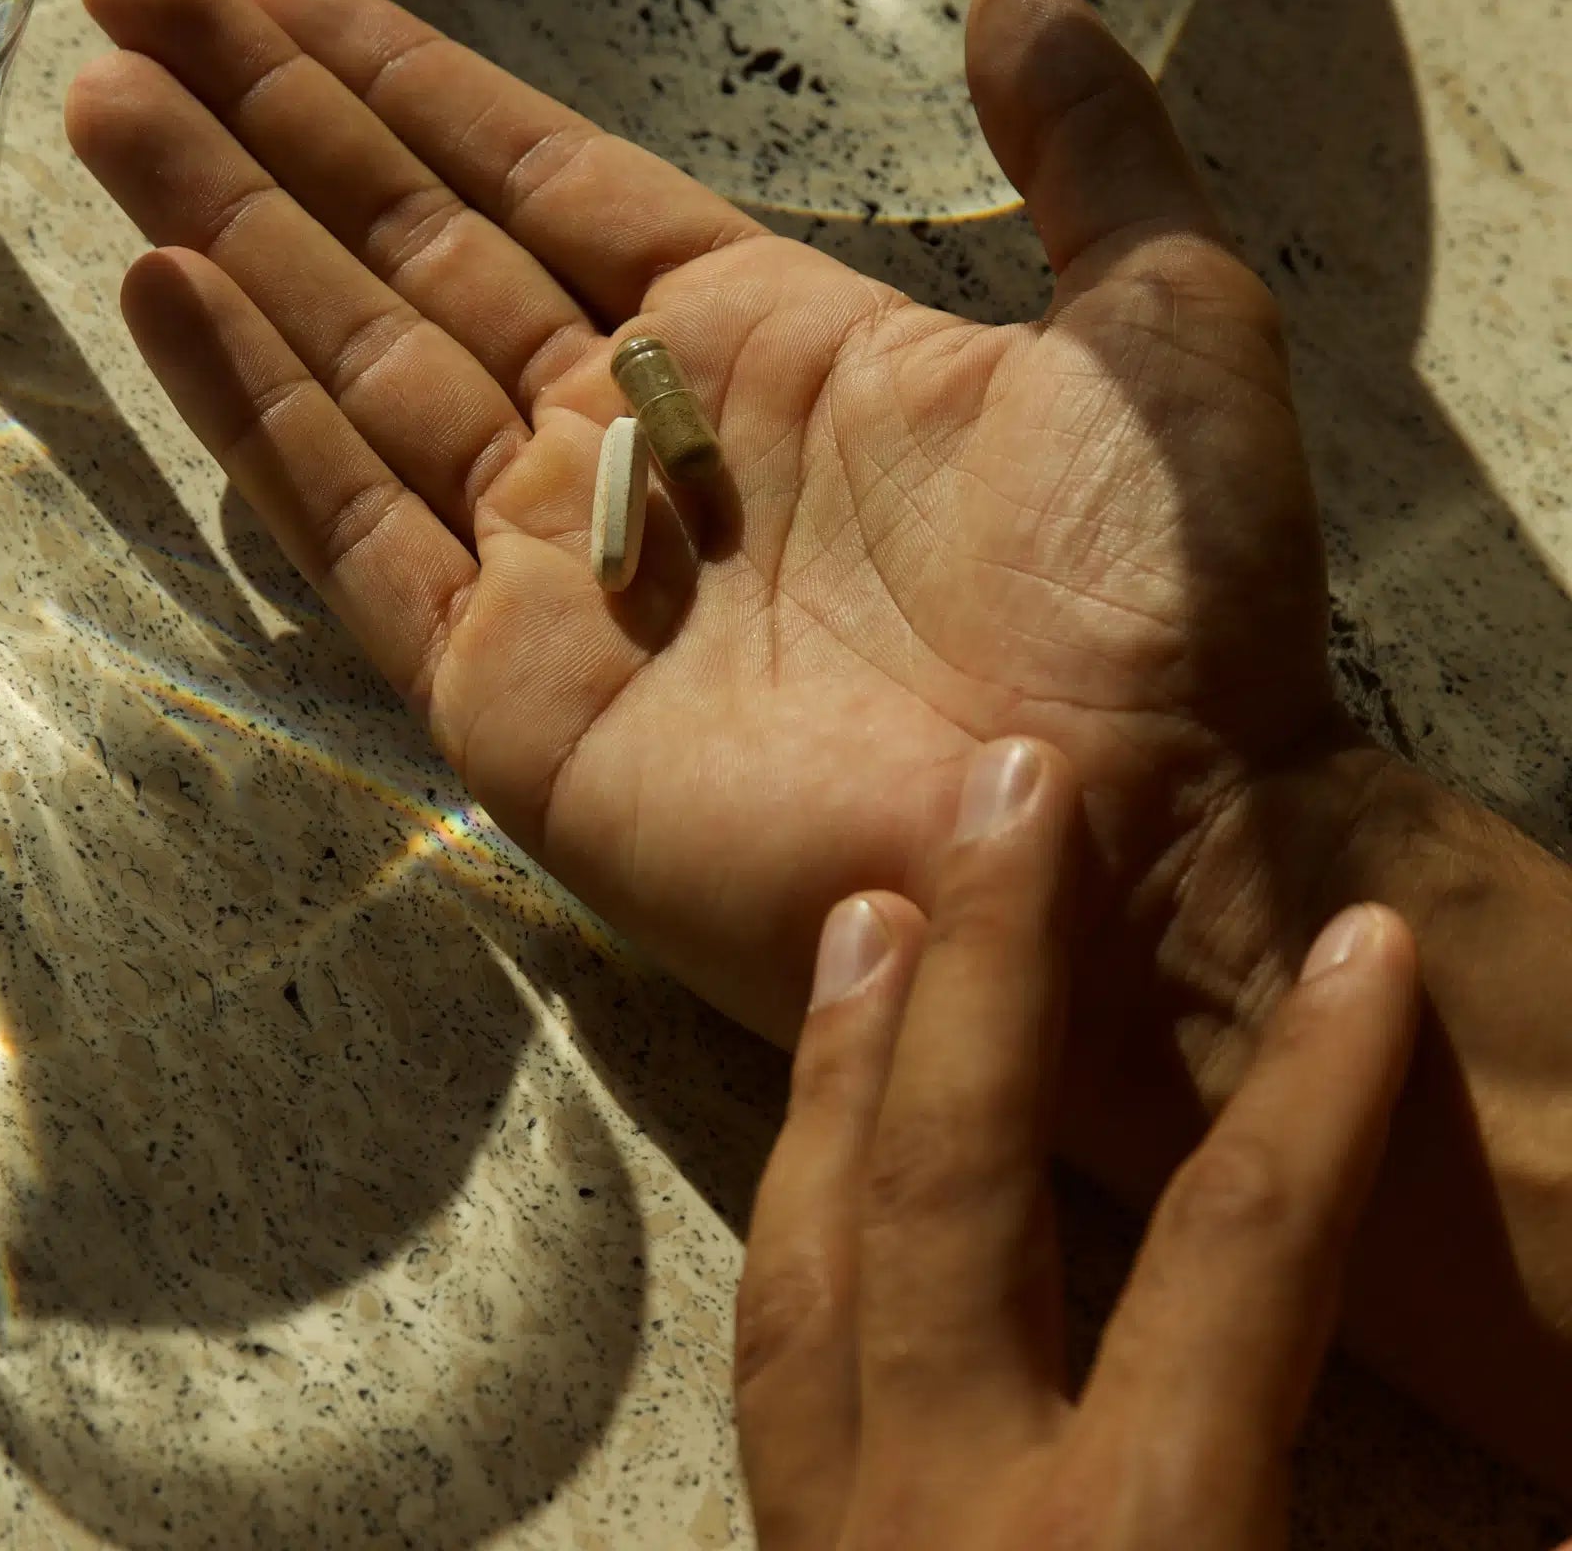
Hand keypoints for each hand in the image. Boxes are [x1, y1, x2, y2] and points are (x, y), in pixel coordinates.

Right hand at [67, 0, 1335, 1044]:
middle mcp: (636, 444)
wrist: (1149, 854)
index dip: (407, 83)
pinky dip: (259, 416)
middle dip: (271, 121)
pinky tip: (166, 294)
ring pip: (357, 367)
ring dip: (229, 235)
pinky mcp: (510, 697)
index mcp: (764, 343)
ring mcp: (559, 572)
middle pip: (414, 249)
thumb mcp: (1164, 325)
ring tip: (108, 107)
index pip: (539, 180)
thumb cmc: (1168, 606)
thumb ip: (1085, 150)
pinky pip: (357, 532)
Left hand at [737, 737, 1419, 1550]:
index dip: (1317, 1090)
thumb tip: (1563, 1489)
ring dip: (842, 1065)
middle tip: (1007, 786)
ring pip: (808, 1251)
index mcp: (1138, 1542)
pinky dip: (787, 1220)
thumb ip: (1485, 1545)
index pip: (1240, 1256)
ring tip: (863, 920)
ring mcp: (830, 1536)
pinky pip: (769, 1355)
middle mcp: (951, 1507)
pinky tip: (806, 1159)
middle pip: (956, 1180)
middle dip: (989, 962)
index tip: (1367, 949)